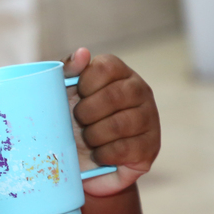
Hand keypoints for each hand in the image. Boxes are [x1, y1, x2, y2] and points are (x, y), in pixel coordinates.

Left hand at [63, 48, 160, 196]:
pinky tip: (99, 153)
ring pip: (120, 125)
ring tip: (88, 139)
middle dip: (87, 113)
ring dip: (94, 135)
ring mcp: (150, 118)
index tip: (77, 96)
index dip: (85, 83)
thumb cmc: (72, 120)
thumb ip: (68, 70)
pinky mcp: (150, 146)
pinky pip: (125, 149)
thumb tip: (82, 53)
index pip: (106, 67)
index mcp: (119, 72)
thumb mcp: (63, 93)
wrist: (81, 160)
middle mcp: (140, 90)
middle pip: (115, 96)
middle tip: (80, 121)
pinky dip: (104, 154)